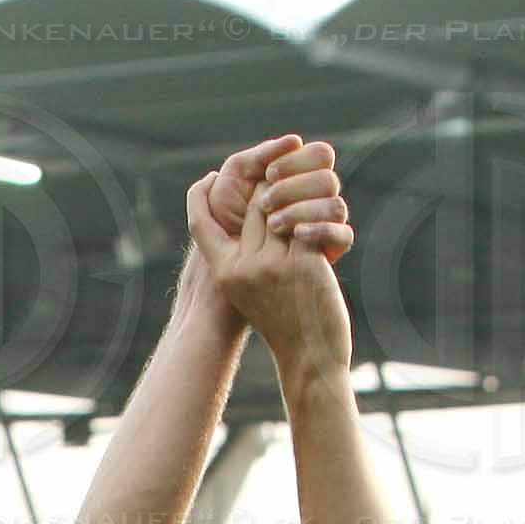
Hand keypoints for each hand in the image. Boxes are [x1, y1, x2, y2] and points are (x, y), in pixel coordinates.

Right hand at [182, 136, 350, 371]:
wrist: (309, 358)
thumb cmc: (283, 327)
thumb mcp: (251, 293)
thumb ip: (247, 260)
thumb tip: (254, 223)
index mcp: (224, 274)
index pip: (201, 223)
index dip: (200, 197)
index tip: (209, 177)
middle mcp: (242, 267)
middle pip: (251, 206)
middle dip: (265, 184)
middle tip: (278, 165)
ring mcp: (271, 265)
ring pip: (279, 207)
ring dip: (295, 190)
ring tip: (304, 177)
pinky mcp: (301, 263)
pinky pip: (306, 220)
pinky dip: (315, 211)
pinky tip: (324, 204)